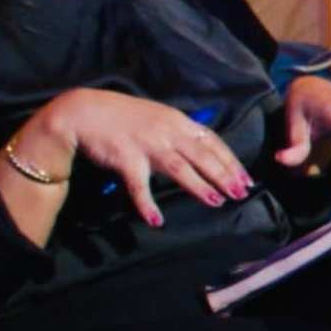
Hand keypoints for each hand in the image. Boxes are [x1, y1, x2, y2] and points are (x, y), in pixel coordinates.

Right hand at [26, 88, 253, 227]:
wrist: (84, 111)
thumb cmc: (123, 116)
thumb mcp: (158, 116)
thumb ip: (180, 130)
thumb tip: (204, 145)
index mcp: (177, 121)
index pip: (212, 141)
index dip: (230, 161)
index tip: (245, 178)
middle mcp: (167, 131)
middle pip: (203, 156)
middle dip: (224, 175)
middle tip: (240, 193)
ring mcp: (147, 144)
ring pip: (180, 168)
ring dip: (199, 186)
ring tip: (216, 201)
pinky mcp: (126, 158)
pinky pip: (139, 185)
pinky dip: (147, 203)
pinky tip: (157, 220)